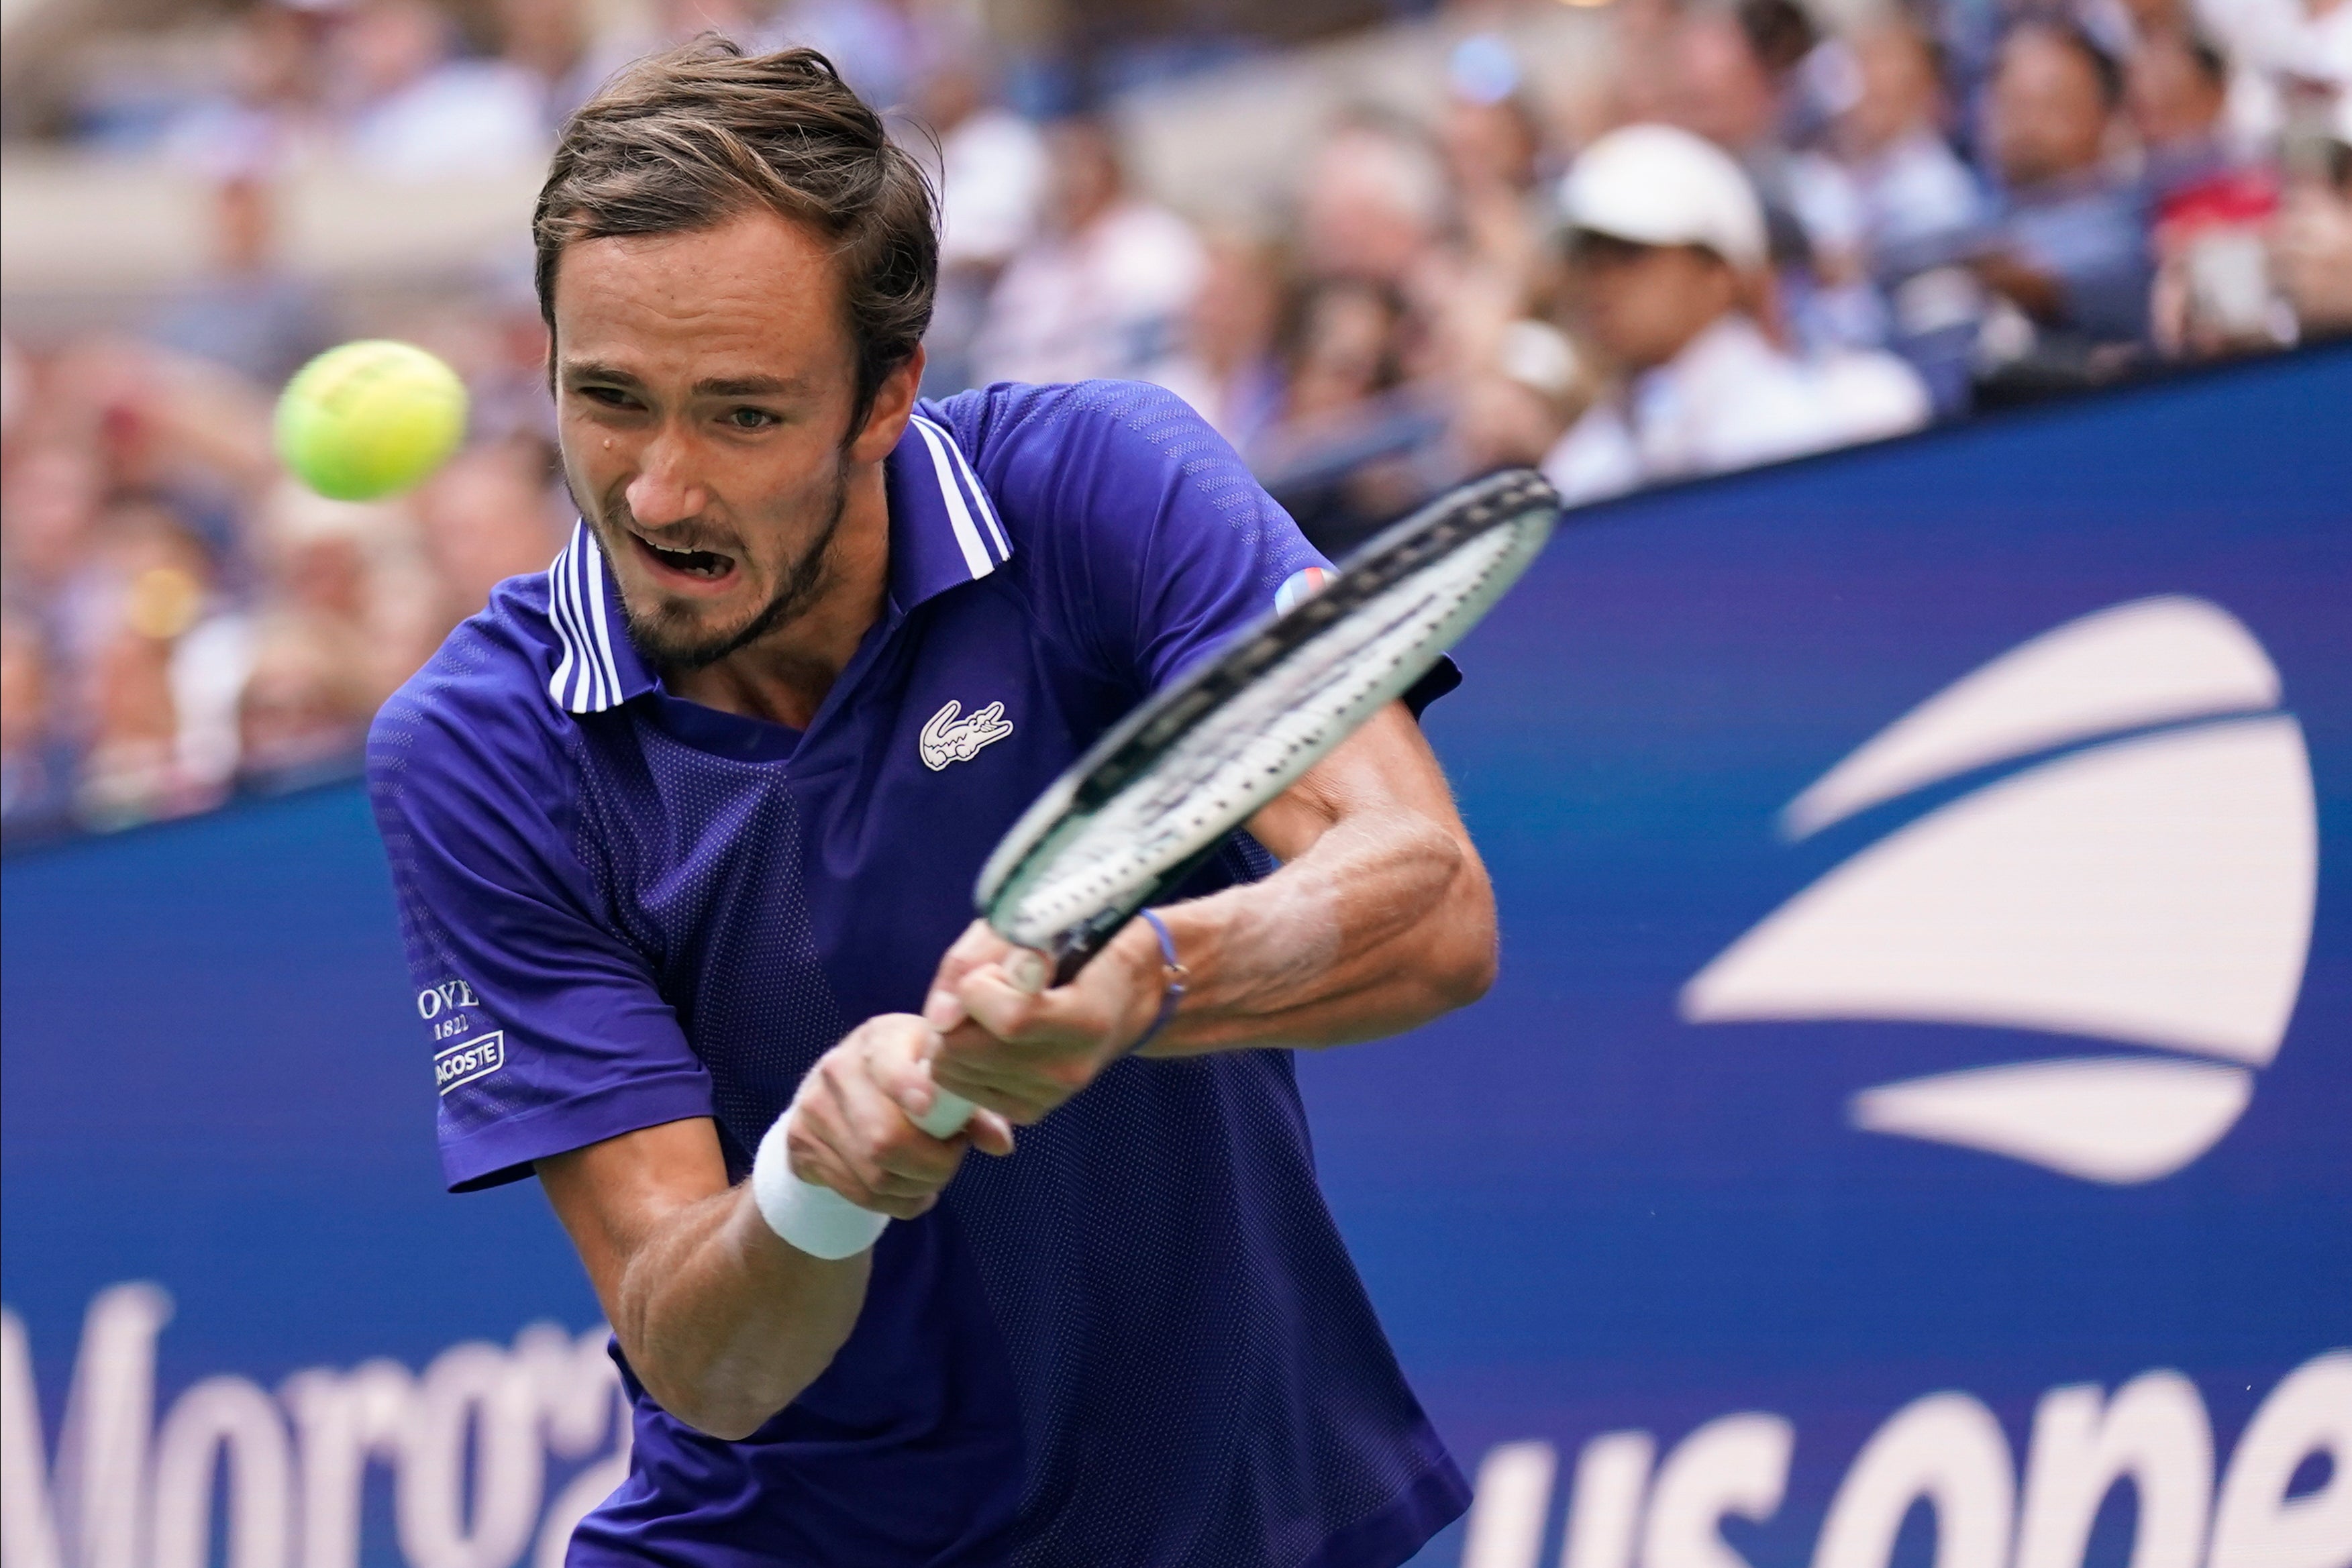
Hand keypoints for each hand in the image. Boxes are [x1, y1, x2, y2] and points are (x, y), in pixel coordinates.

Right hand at [783, 1014, 1014, 1218]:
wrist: (837, 1090)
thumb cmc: (910, 1076)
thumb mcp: (942, 1076)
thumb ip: (975, 1108)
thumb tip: (1000, 1143)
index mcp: (882, 1037)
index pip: (890, 1066)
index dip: (912, 1091)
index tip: (932, 1112)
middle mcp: (840, 1067)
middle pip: (884, 1138)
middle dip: (932, 1165)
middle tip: (951, 1161)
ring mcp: (814, 1106)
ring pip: (873, 1173)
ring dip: (915, 1188)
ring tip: (931, 1179)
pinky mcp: (801, 1142)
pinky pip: (858, 1191)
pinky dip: (894, 1202)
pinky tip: (910, 1191)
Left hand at [921, 920, 1166, 1124]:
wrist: (1126, 993)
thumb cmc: (1076, 946)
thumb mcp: (1031, 927)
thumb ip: (978, 961)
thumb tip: (939, 1017)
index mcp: (1088, 1016)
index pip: (1010, 1020)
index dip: (981, 988)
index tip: (998, 969)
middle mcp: (1073, 1065)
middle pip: (968, 1051)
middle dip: (958, 1014)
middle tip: (985, 991)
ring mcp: (1053, 1094)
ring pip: (956, 1073)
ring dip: (955, 1037)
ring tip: (990, 1013)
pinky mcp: (1033, 1110)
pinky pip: (965, 1091)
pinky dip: (962, 1063)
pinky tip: (989, 1038)